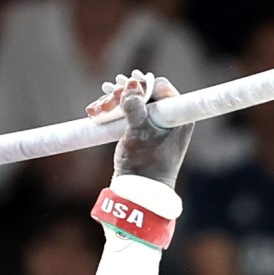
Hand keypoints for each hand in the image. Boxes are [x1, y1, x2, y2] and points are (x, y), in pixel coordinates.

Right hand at [92, 70, 192, 189]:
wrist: (139, 191)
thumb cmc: (145, 165)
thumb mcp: (139, 133)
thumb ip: (135, 107)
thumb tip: (132, 83)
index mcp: (177, 115)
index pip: (160, 87)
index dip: (140, 84)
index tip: (122, 86)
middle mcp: (168, 116)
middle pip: (143, 93)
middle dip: (121, 94)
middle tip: (106, 98)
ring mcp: (155, 123)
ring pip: (132, 102)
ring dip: (112, 102)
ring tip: (95, 109)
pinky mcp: (142, 129)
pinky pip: (127, 112)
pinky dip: (112, 111)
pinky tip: (97, 110)